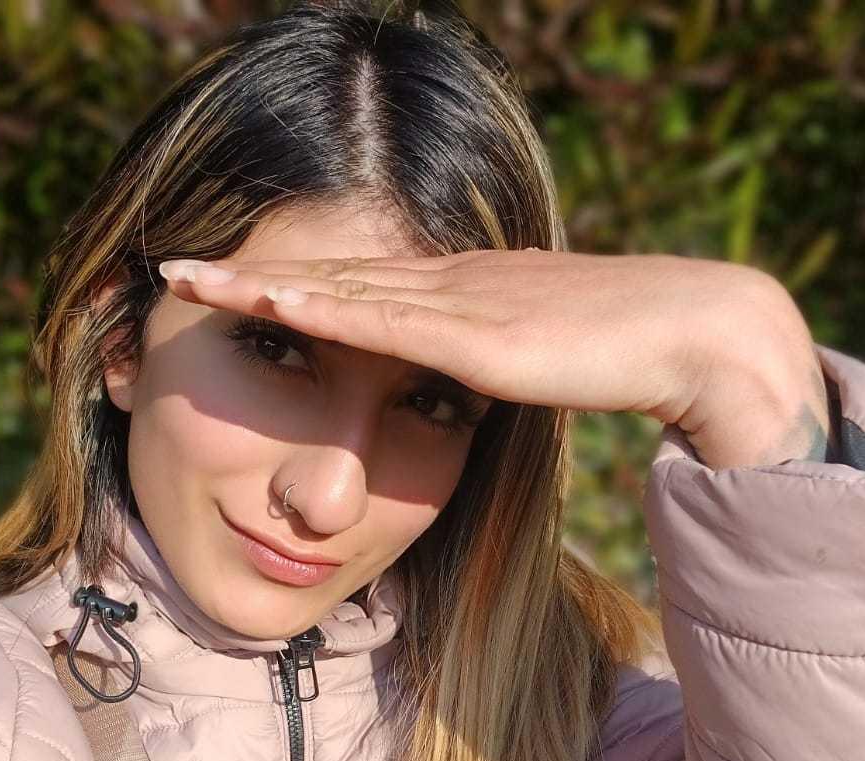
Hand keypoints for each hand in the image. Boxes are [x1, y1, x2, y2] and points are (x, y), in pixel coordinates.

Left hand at [156, 248, 831, 467]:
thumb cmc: (624, 351)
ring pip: (336, 288)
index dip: (287, 282)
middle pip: (327, 274)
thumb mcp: (538, 357)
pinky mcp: (472, 332)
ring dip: (258, 285)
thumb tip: (466, 388)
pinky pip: (381, 320)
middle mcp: (444, 285)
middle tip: (175, 268)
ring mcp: (455, 302)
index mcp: (457, 293)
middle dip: (247, 275)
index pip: (355, 283)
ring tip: (189, 278)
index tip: (228, 286)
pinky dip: (319, 309)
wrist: (689, 328)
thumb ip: (494, 367)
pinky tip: (269, 302)